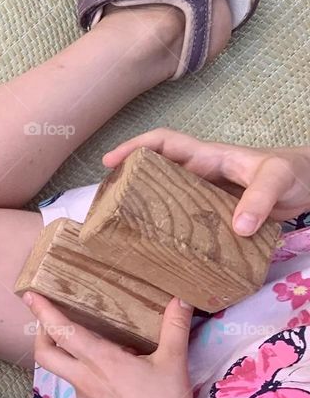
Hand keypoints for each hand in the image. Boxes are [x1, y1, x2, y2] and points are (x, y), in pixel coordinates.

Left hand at [25, 292, 201, 397]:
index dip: (43, 312)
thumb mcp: (173, 360)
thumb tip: (182, 298)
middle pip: (45, 355)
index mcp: (101, 362)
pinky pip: (82, 390)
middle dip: (40, 333)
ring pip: (65, 373)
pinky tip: (110, 375)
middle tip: (48, 319)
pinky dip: (87, 376)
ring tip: (90, 344)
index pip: (62, 332)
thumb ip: (174, 325)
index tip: (29, 295)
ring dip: (67, 355)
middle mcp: (85, 380)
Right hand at [103, 129, 309, 235]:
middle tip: (106, 207)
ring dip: (146, 212)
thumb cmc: (296, 172)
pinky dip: (170, 235)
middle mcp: (202, 176)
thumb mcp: (278, 178)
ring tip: (123, 233)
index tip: (109, 163)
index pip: (164, 143)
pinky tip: (162, 254)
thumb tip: (238, 227)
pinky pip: (186, 224)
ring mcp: (207, 198)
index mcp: (208, 158)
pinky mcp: (216, 219)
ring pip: (167, 201)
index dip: (134, 148)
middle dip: (128, 184)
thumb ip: (260, 198)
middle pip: (156, 174)